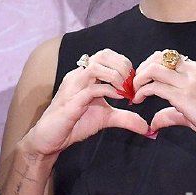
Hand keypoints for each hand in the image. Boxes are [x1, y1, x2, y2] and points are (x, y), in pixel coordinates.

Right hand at [23, 49, 149, 157]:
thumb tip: (146, 127)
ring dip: (116, 75)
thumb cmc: (75, 123)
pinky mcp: (71, 103)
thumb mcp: (106, 118)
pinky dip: (108, 91)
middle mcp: (78, 76)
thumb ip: (125, 117)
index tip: (134, 79)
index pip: (106, 55)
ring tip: (126, 89)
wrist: (50, 139)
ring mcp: (73, 87)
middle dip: (122, 66)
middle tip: (132, 82)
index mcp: (85, 75)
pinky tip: (119, 97)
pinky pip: (90, 89)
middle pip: (102, 55)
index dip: (124, 63)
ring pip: (95, 67)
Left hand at [132, 51, 195, 148]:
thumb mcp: (194, 111)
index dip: (152, 64)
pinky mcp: (184, 96)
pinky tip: (138, 100)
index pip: (169, 56)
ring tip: (135, 91)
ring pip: (154, 68)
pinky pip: (155, 86)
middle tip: (135, 83)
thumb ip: (171, 113)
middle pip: (159, 57)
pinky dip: (142, 91)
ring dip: (139, 78)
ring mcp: (189, 82)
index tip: (144, 78)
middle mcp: (194, 71)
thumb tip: (153, 122)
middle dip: (143, 68)